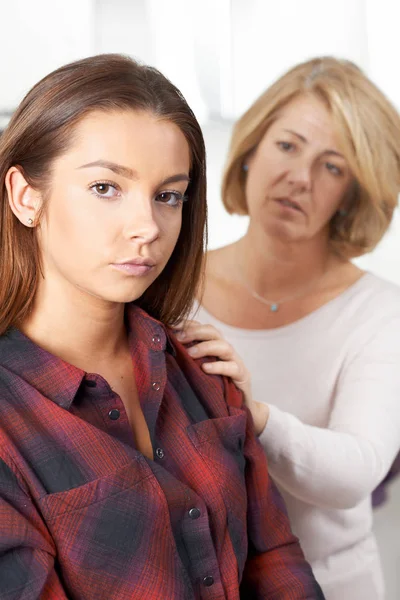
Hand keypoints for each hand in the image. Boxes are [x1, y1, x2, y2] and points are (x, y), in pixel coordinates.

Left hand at [174, 320, 268, 434]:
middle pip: (213, 331)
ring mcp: (235, 362)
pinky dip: (219, 366)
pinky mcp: (242, 376)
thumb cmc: (213, 389)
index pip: (202, 328)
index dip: (188, 324)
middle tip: (179, 337)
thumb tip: (162, 352)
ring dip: (206, 347)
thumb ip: (186, 361)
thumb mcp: (197, 373)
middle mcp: (225, 351)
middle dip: (196, 331)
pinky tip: (205, 369)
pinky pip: (233, 368)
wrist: (237, 409)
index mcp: (213, 346)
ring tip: (190, 353)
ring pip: (224, 346)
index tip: (171, 325)